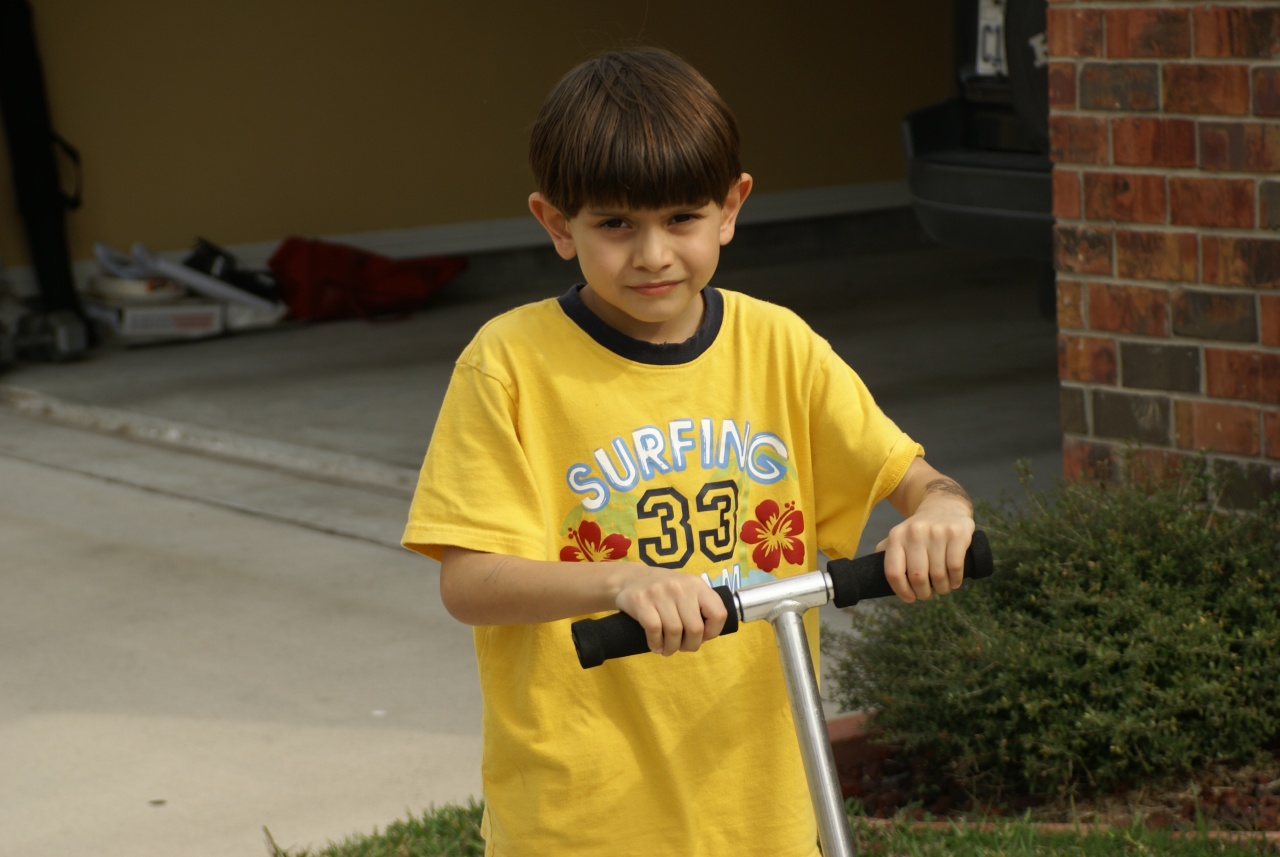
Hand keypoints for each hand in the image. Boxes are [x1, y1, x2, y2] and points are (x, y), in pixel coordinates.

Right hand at [612, 564, 728, 655]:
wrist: (629, 578)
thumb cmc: (663, 590)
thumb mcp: (686, 589)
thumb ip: (699, 607)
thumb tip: (706, 636)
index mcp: (697, 585)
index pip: (718, 614)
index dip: (713, 632)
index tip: (702, 637)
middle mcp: (680, 587)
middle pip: (695, 628)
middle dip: (690, 645)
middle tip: (682, 647)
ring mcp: (660, 593)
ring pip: (674, 632)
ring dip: (671, 647)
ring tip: (667, 649)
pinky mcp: (641, 601)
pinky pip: (654, 630)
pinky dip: (656, 643)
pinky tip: (656, 645)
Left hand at [876, 509, 974, 603]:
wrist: (945, 507)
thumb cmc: (919, 531)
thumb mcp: (899, 537)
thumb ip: (886, 554)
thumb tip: (875, 576)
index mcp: (896, 536)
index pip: (893, 572)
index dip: (901, 591)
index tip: (910, 598)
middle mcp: (915, 532)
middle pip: (917, 577)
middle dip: (924, 593)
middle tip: (928, 594)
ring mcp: (937, 532)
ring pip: (938, 574)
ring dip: (941, 588)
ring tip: (942, 588)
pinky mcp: (957, 534)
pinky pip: (955, 567)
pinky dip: (955, 580)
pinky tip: (954, 581)